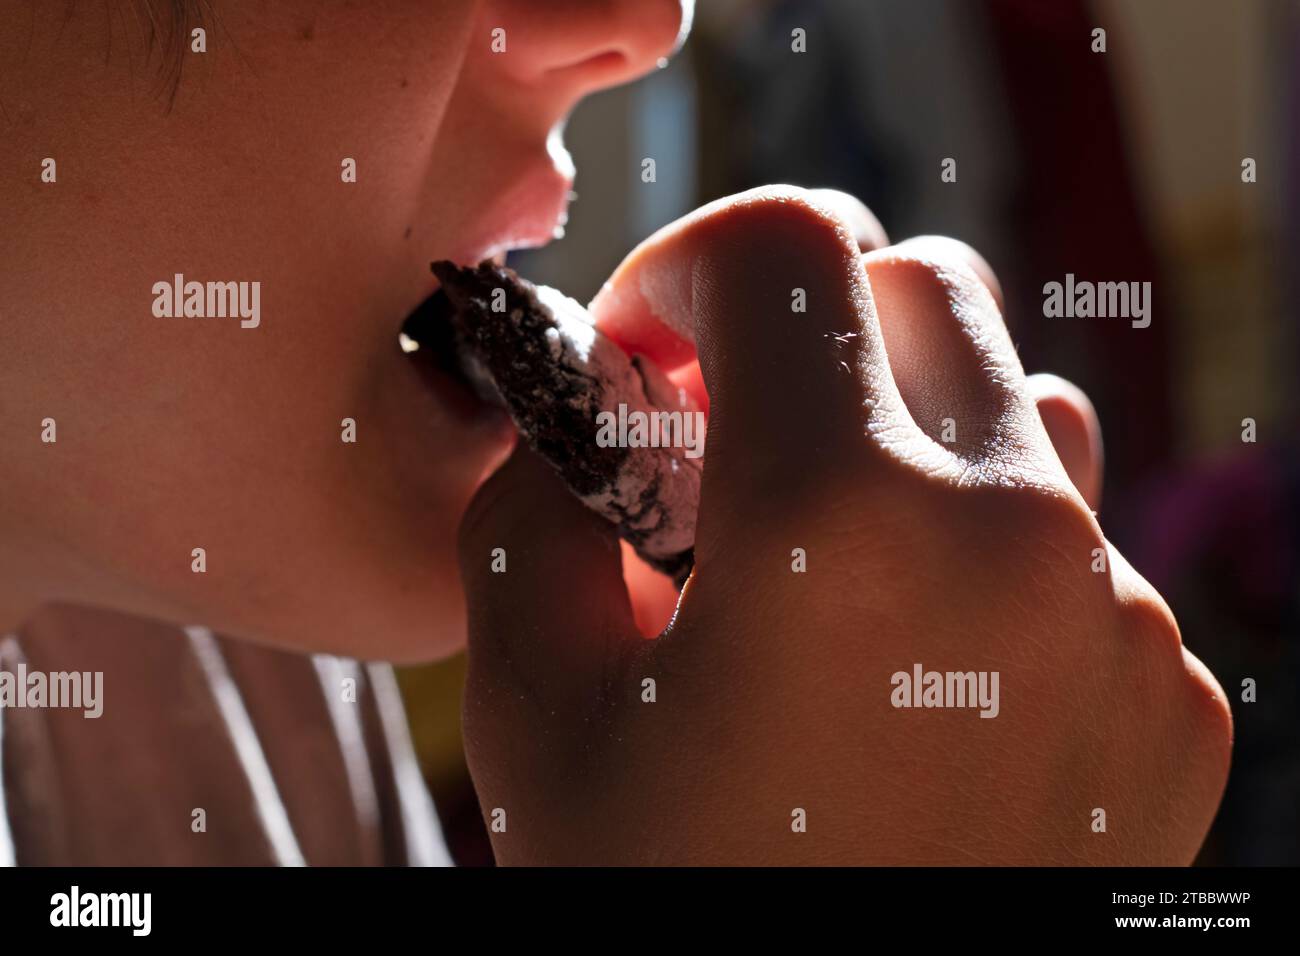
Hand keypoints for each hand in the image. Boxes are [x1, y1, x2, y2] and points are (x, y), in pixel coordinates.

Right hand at [457, 186, 1230, 864]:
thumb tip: (581, 429)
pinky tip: (915, 666)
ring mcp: (1121, 626)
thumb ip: (537, 517)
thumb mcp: (539, 714)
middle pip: (923, 289)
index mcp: (847, 528)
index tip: (643, 361)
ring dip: (910, 425)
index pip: (784, 248)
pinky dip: (987, 549)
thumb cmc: (668, 909)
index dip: (684, 269)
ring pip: (1025, 404)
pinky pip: (1082, 545)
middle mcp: (1020, 546)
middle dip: (802, 327)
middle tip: (725, 441)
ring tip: (827, 550)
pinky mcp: (1172, 703)